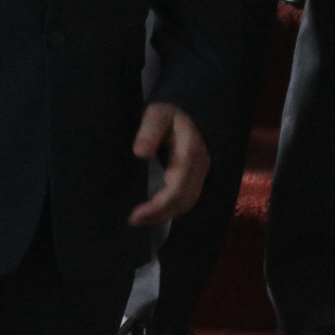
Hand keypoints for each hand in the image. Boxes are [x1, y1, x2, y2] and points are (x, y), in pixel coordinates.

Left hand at [130, 103, 208, 225]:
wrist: (191, 113)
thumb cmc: (170, 115)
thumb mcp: (157, 115)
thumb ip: (149, 131)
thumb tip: (140, 154)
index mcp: (189, 152)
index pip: (177, 187)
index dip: (158, 205)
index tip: (135, 214)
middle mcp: (199, 167)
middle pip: (184, 200)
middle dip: (159, 215)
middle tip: (133, 221)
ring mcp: (201, 174)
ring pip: (187, 203)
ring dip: (164, 215)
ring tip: (140, 221)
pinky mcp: (197, 179)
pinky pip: (186, 200)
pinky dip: (170, 211)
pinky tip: (153, 214)